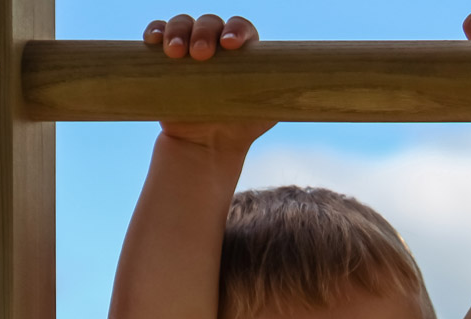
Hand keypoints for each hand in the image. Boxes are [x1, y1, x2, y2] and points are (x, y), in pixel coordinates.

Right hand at [144, 14, 275, 149]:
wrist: (208, 143)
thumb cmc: (242, 126)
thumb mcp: (269, 111)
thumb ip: (285, 95)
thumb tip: (317, 93)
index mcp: (243, 50)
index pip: (241, 28)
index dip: (236, 30)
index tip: (231, 45)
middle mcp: (216, 43)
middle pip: (210, 23)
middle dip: (204, 33)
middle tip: (200, 54)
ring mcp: (190, 48)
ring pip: (183, 24)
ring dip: (177, 31)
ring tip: (174, 53)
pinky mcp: (165, 59)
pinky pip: (159, 35)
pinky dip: (155, 31)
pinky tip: (152, 39)